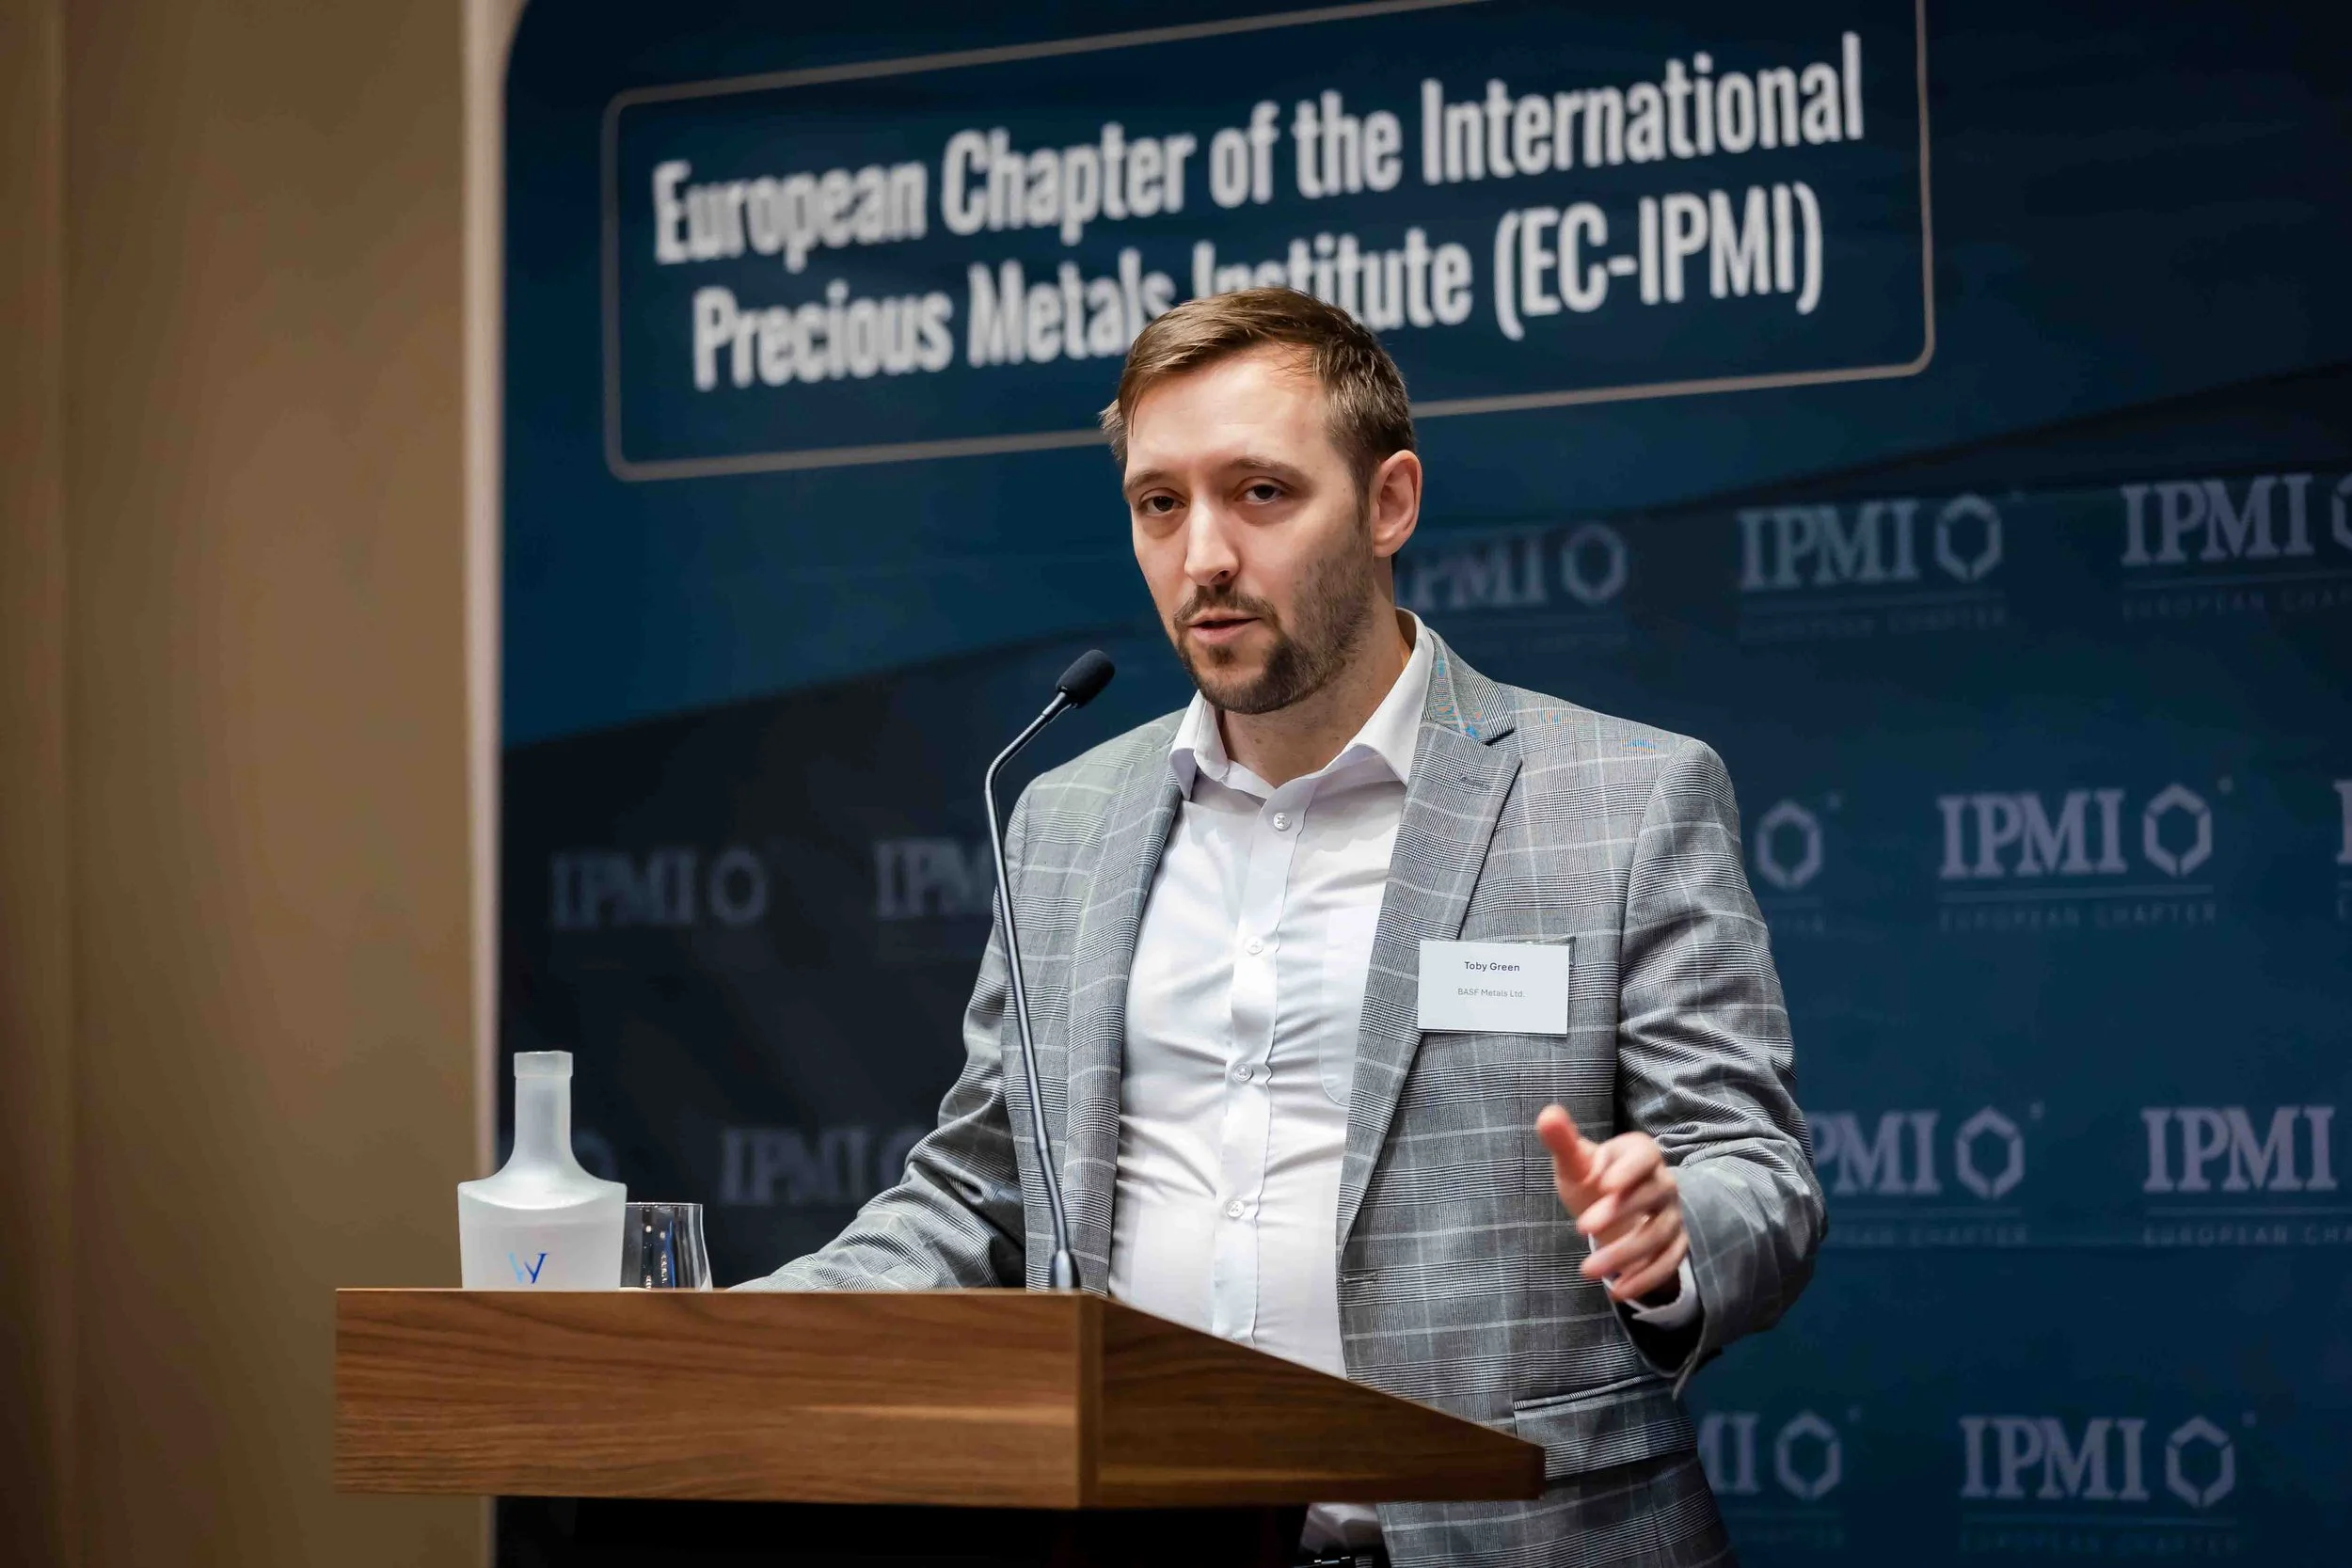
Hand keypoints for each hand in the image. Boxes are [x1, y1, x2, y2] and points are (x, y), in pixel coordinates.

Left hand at [1536, 1104, 1688, 1305]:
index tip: (1604, 1184)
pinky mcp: (1675, 1244)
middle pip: (1651, 1196)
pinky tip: (1618, 1291)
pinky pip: (1669, 1262)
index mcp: (1640, 1153)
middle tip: (1582, 1227)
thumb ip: (1562, 1140)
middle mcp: (1663, 1182)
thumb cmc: (1591, 1178)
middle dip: (1619, 1213)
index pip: (1645, 1157)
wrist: (1610, 1209)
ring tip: (1588, 1270)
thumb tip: (1547, 1114)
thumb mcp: (1575, 1162)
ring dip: (1626, 1254)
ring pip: (1659, 1234)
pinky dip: (1646, 1278)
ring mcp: (1671, 1215)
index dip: (1628, 1170)